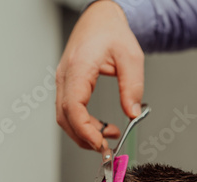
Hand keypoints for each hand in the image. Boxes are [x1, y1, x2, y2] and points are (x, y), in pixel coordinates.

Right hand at [56, 0, 143, 151]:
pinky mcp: (67, 85)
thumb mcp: (131, 57)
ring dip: (84, 133)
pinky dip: (83, 124)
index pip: (73, 106)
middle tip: (107, 149)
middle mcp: (65, 76)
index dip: (85, 130)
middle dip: (85, 137)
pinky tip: (102, 127)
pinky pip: (69, 110)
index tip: (101, 144)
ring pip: (65, 117)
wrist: (100, 18)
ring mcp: (63, 81)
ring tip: (109, 137)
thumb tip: (133, 113)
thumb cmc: (112, 32)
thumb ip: (132, 86)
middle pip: (65, 117)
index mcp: (78, 68)